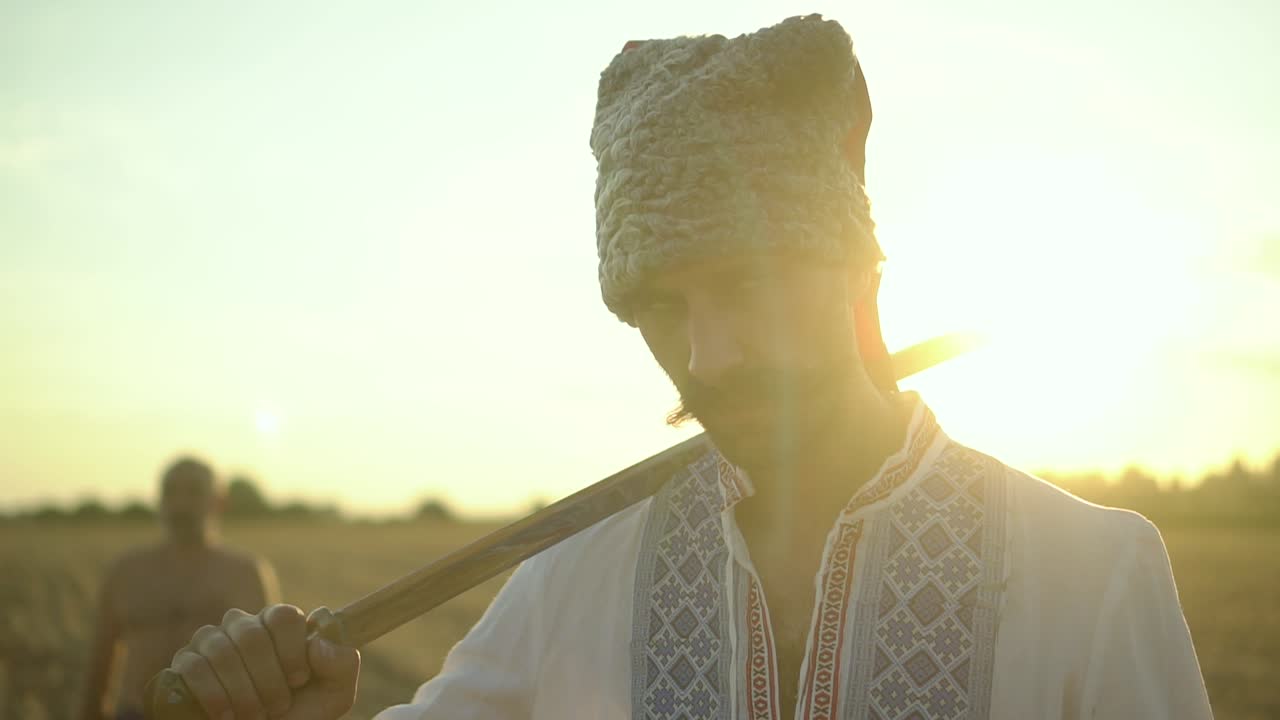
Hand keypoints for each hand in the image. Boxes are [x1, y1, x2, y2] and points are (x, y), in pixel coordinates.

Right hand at [171, 604, 359, 719]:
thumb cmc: (298, 713)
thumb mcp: (333, 694)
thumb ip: (342, 665)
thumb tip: (317, 644)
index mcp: (280, 624)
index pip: (283, 616)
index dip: (291, 651)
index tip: (298, 680)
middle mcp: (244, 624)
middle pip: (252, 635)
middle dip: (267, 680)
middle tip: (277, 706)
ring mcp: (211, 640)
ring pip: (222, 651)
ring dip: (242, 691)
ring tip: (253, 714)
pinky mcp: (184, 662)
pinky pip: (193, 667)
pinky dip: (213, 694)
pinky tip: (226, 713)